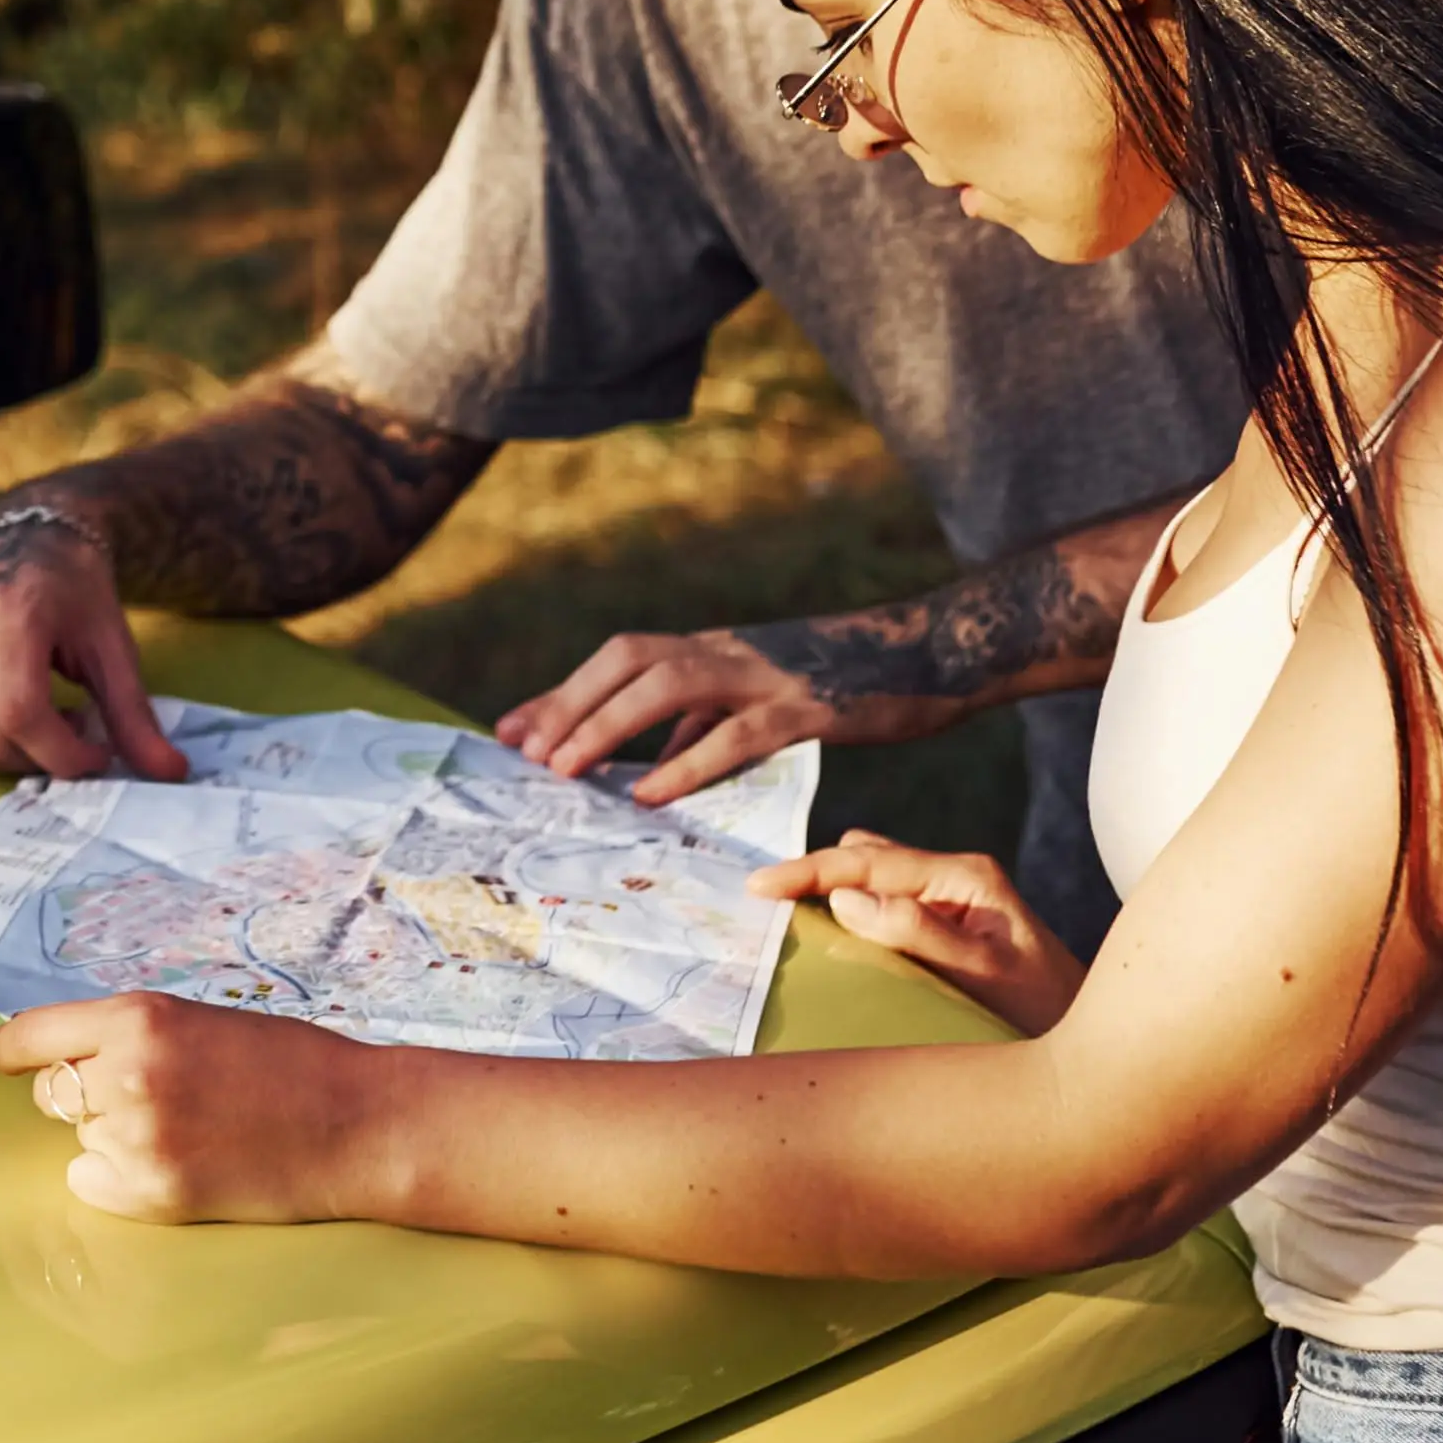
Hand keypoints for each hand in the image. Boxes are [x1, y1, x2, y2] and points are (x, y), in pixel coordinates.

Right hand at [0, 510, 186, 781]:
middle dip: (36, 756)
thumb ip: (133, 712)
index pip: (23, 716)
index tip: (96, 754)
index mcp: (11, 612)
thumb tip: (172, 775)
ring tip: (30, 710)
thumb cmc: (73, 588)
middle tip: (68, 728)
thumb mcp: (112, 642)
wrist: (22, 532)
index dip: (64, 755)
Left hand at [0, 992, 369, 1223]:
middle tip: (140, 1093)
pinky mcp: (154, 1196)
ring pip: (79, 1138)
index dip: (9, 1051)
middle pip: (51, 1091)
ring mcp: (138, 1140)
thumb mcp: (199, 1021)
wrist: (352, 1122)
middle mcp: (126, 1075)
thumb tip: (63, 1059)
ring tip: (181, 1127)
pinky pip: (95, 1185)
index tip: (0, 1060)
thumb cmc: (285, 1061)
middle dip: (80, 1091)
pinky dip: (119, 1178)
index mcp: (137, 1018)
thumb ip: (130, 1036)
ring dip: (109, 1134)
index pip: (32, 1036)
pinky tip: (176, 1162)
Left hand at [497, 626, 838, 800]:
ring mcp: (765, 674)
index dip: (564, 692)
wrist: (931, 653)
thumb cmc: (844, 684)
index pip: (621, 659)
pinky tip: (650, 792)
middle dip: (570, 703)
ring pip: (669, 683)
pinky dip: (688, 760)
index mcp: (712, 649)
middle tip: (525, 753)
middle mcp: (726, 651)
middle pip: (628, 658)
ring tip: (564, 768)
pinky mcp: (808, 706)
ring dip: (608, 723)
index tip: (511, 731)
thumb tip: (647, 768)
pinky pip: (738, 733)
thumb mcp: (761, 698)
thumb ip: (704, 724)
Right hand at [750, 830, 1084, 1035]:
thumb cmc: (1051, 1014)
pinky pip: (882, 898)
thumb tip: (844, 899)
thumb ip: (918, 932)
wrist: (1103, 1046)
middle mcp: (955, 875)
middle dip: (812, 873)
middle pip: (863, 855)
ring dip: (830, 888)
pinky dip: (849, 906)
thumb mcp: (986, 975)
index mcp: (964, 876)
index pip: (868, 860)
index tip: (757, 886)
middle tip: (759, 901)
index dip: (808, 871)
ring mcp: (951, 895)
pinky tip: (831, 928)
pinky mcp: (946, 920)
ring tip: (784, 912)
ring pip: (870, 872)